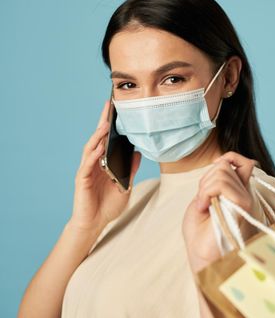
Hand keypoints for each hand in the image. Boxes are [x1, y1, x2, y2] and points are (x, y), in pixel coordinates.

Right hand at [68, 100, 140, 233]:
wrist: (95, 223)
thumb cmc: (108, 205)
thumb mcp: (125, 186)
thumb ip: (130, 170)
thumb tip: (138, 153)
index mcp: (104, 163)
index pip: (107, 140)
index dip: (111, 125)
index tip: (118, 109)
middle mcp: (94, 163)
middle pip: (98, 138)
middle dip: (103, 121)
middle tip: (109, 105)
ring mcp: (87, 170)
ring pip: (90, 148)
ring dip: (98, 135)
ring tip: (106, 123)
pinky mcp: (81, 180)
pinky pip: (86, 165)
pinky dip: (92, 155)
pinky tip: (98, 147)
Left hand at [182, 151, 256, 273]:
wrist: (199, 254)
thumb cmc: (200, 230)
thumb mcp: (204, 196)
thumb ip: (215, 180)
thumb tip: (224, 163)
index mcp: (238, 191)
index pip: (244, 162)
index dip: (228, 158)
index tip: (214, 170)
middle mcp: (245, 194)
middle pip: (224, 165)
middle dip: (205, 180)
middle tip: (202, 201)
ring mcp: (245, 200)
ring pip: (222, 172)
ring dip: (204, 189)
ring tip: (204, 207)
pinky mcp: (242, 206)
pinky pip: (221, 184)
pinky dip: (206, 193)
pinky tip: (205, 208)